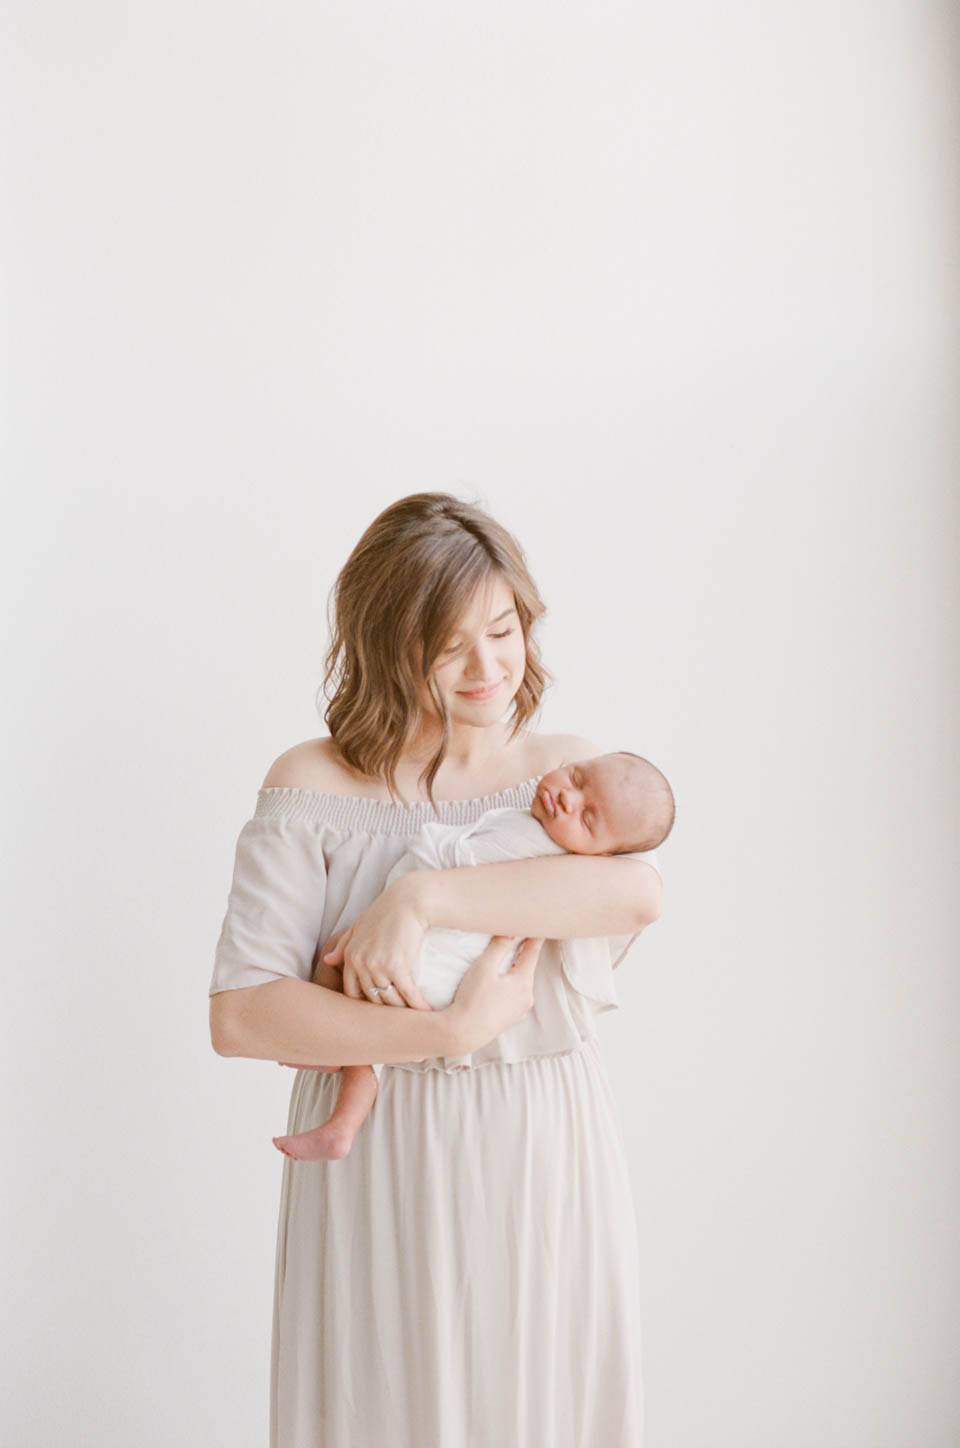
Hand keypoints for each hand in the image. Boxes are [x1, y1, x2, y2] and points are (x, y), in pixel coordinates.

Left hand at [320, 881, 434, 1011]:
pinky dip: (417, 1005)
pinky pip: (407, 994)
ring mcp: (378, 966)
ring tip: (414, 1017)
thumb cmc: (385, 912)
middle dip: (386, 1010)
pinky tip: (426, 1011)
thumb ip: (342, 945)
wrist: (408, 901)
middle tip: (400, 1016)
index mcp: (350, 956)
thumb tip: (327, 960)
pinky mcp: (397, 966)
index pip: (352, 992)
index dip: (366, 1004)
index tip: (381, 1007)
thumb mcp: (358, 926)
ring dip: (403, 1010)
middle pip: (372, 999)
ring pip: (389, 1000)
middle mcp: (361, 963)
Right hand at [445, 936, 543, 1053]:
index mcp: (523, 983)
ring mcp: (519, 1011)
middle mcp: (527, 998)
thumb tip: (513, 931)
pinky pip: (514, 997)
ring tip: (509, 960)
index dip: (535, 937)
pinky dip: (510, 987)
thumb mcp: (484, 967)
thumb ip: (500, 947)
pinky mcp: (509, 1020)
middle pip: (527, 968)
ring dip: (516, 971)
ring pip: (521, 984)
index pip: (532, 953)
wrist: (462, 1033)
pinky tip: (500, 985)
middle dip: (524, 953)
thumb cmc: (472, 999)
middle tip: (522, 937)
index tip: (540, 925)